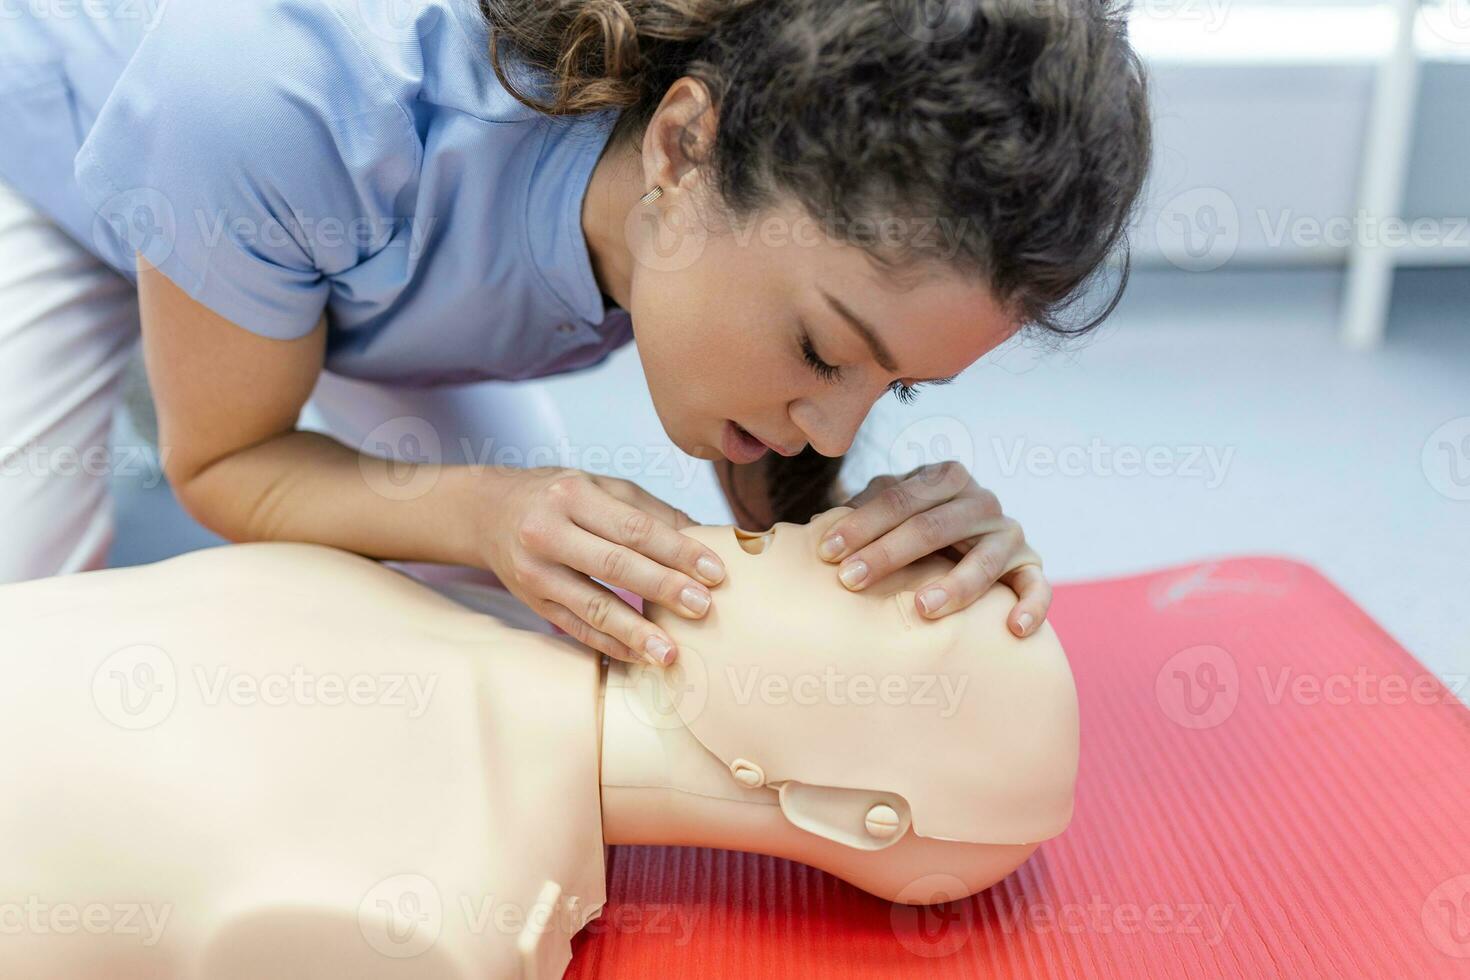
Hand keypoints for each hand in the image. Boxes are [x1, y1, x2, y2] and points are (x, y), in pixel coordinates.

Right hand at [475, 466, 726, 664]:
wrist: (488, 513)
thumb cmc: (559, 497)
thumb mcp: (600, 487)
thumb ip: (649, 511)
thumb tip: (705, 537)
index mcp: (573, 496)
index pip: (634, 528)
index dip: (677, 551)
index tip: (715, 572)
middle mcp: (548, 532)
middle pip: (615, 565)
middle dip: (664, 588)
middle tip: (704, 608)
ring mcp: (535, 572)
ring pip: (592, 606)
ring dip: (636, 632)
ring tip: (671, 653)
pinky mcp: (532, 602)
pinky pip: (575, 628)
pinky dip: (609, 644)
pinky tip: (639, 656)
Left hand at [815, 461, 1049, 636]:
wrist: (965, 541)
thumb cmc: (911, 527)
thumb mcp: (889, 509)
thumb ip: (861, 511)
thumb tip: (818, 528)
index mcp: (944, 477)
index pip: (898, 498)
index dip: (861, 524)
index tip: (828, 552)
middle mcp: (981, 500)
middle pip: (932, 526)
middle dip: (888, 554)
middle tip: (850, 580)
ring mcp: (1009, 533)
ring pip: (984, 559)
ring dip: (954, 586)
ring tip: (922, 608)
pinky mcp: (1030, 565)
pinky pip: (1037, 587)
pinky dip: (1032, 607)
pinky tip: (1014, 629)